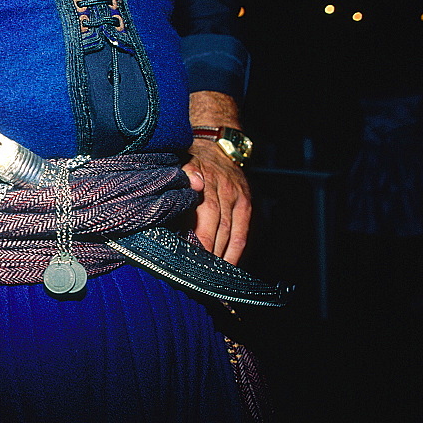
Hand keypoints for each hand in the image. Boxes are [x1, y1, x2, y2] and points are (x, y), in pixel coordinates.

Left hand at [183, 141, 250, 264]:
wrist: (217, 145)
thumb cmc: (189, 161)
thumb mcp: (177, 165)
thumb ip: (176, 182)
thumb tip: (180, 195)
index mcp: (199, 179)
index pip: (200, 213)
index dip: (196, 237)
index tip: (185, 257)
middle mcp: (220, 188)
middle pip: (214, 226)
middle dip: (205, 252)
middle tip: (194, 274)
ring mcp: (235, 197)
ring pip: (229, 233)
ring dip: (219, 256)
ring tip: (208, 276)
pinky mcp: (246, 204)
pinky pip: (242, 233)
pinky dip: (235, 252)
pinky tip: (227, 267)